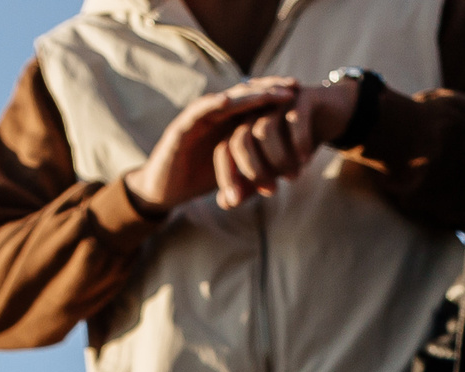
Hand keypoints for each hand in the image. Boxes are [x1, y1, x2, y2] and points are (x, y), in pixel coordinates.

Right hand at [123, 80, 299, 211]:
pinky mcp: (180, 128)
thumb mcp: (235, 168)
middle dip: (269, 89)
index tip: (299, 92)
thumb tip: (290, 166)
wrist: (165, 191)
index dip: (275, 96)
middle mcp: (213, 114)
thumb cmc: (198, 178)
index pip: (254, 102)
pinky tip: (227, 99)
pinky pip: (197, 112)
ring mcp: (197, 118)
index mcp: (227, 121)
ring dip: (248, 95)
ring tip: (269, 92)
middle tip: (293, 86)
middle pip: (244, 95)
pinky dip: (211, 104)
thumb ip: (257, 161)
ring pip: (225, 100)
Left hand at [215, 80, 359, 210]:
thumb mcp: (271, 167)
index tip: (235, 201)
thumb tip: (225, 203)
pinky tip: (306, 160)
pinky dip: (299, 142)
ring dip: (278, 159)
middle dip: (253, 169)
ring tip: (292, 177)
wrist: (330, 116)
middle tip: (271, 191)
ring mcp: (277, 101)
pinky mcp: (302, 97)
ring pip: (266, 129)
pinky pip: (295, 119)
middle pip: (241, 139)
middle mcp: (256, 111)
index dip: (227, 176)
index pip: (224, 150)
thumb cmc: (293, 145)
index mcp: (243, 126)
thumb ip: (248, 183)